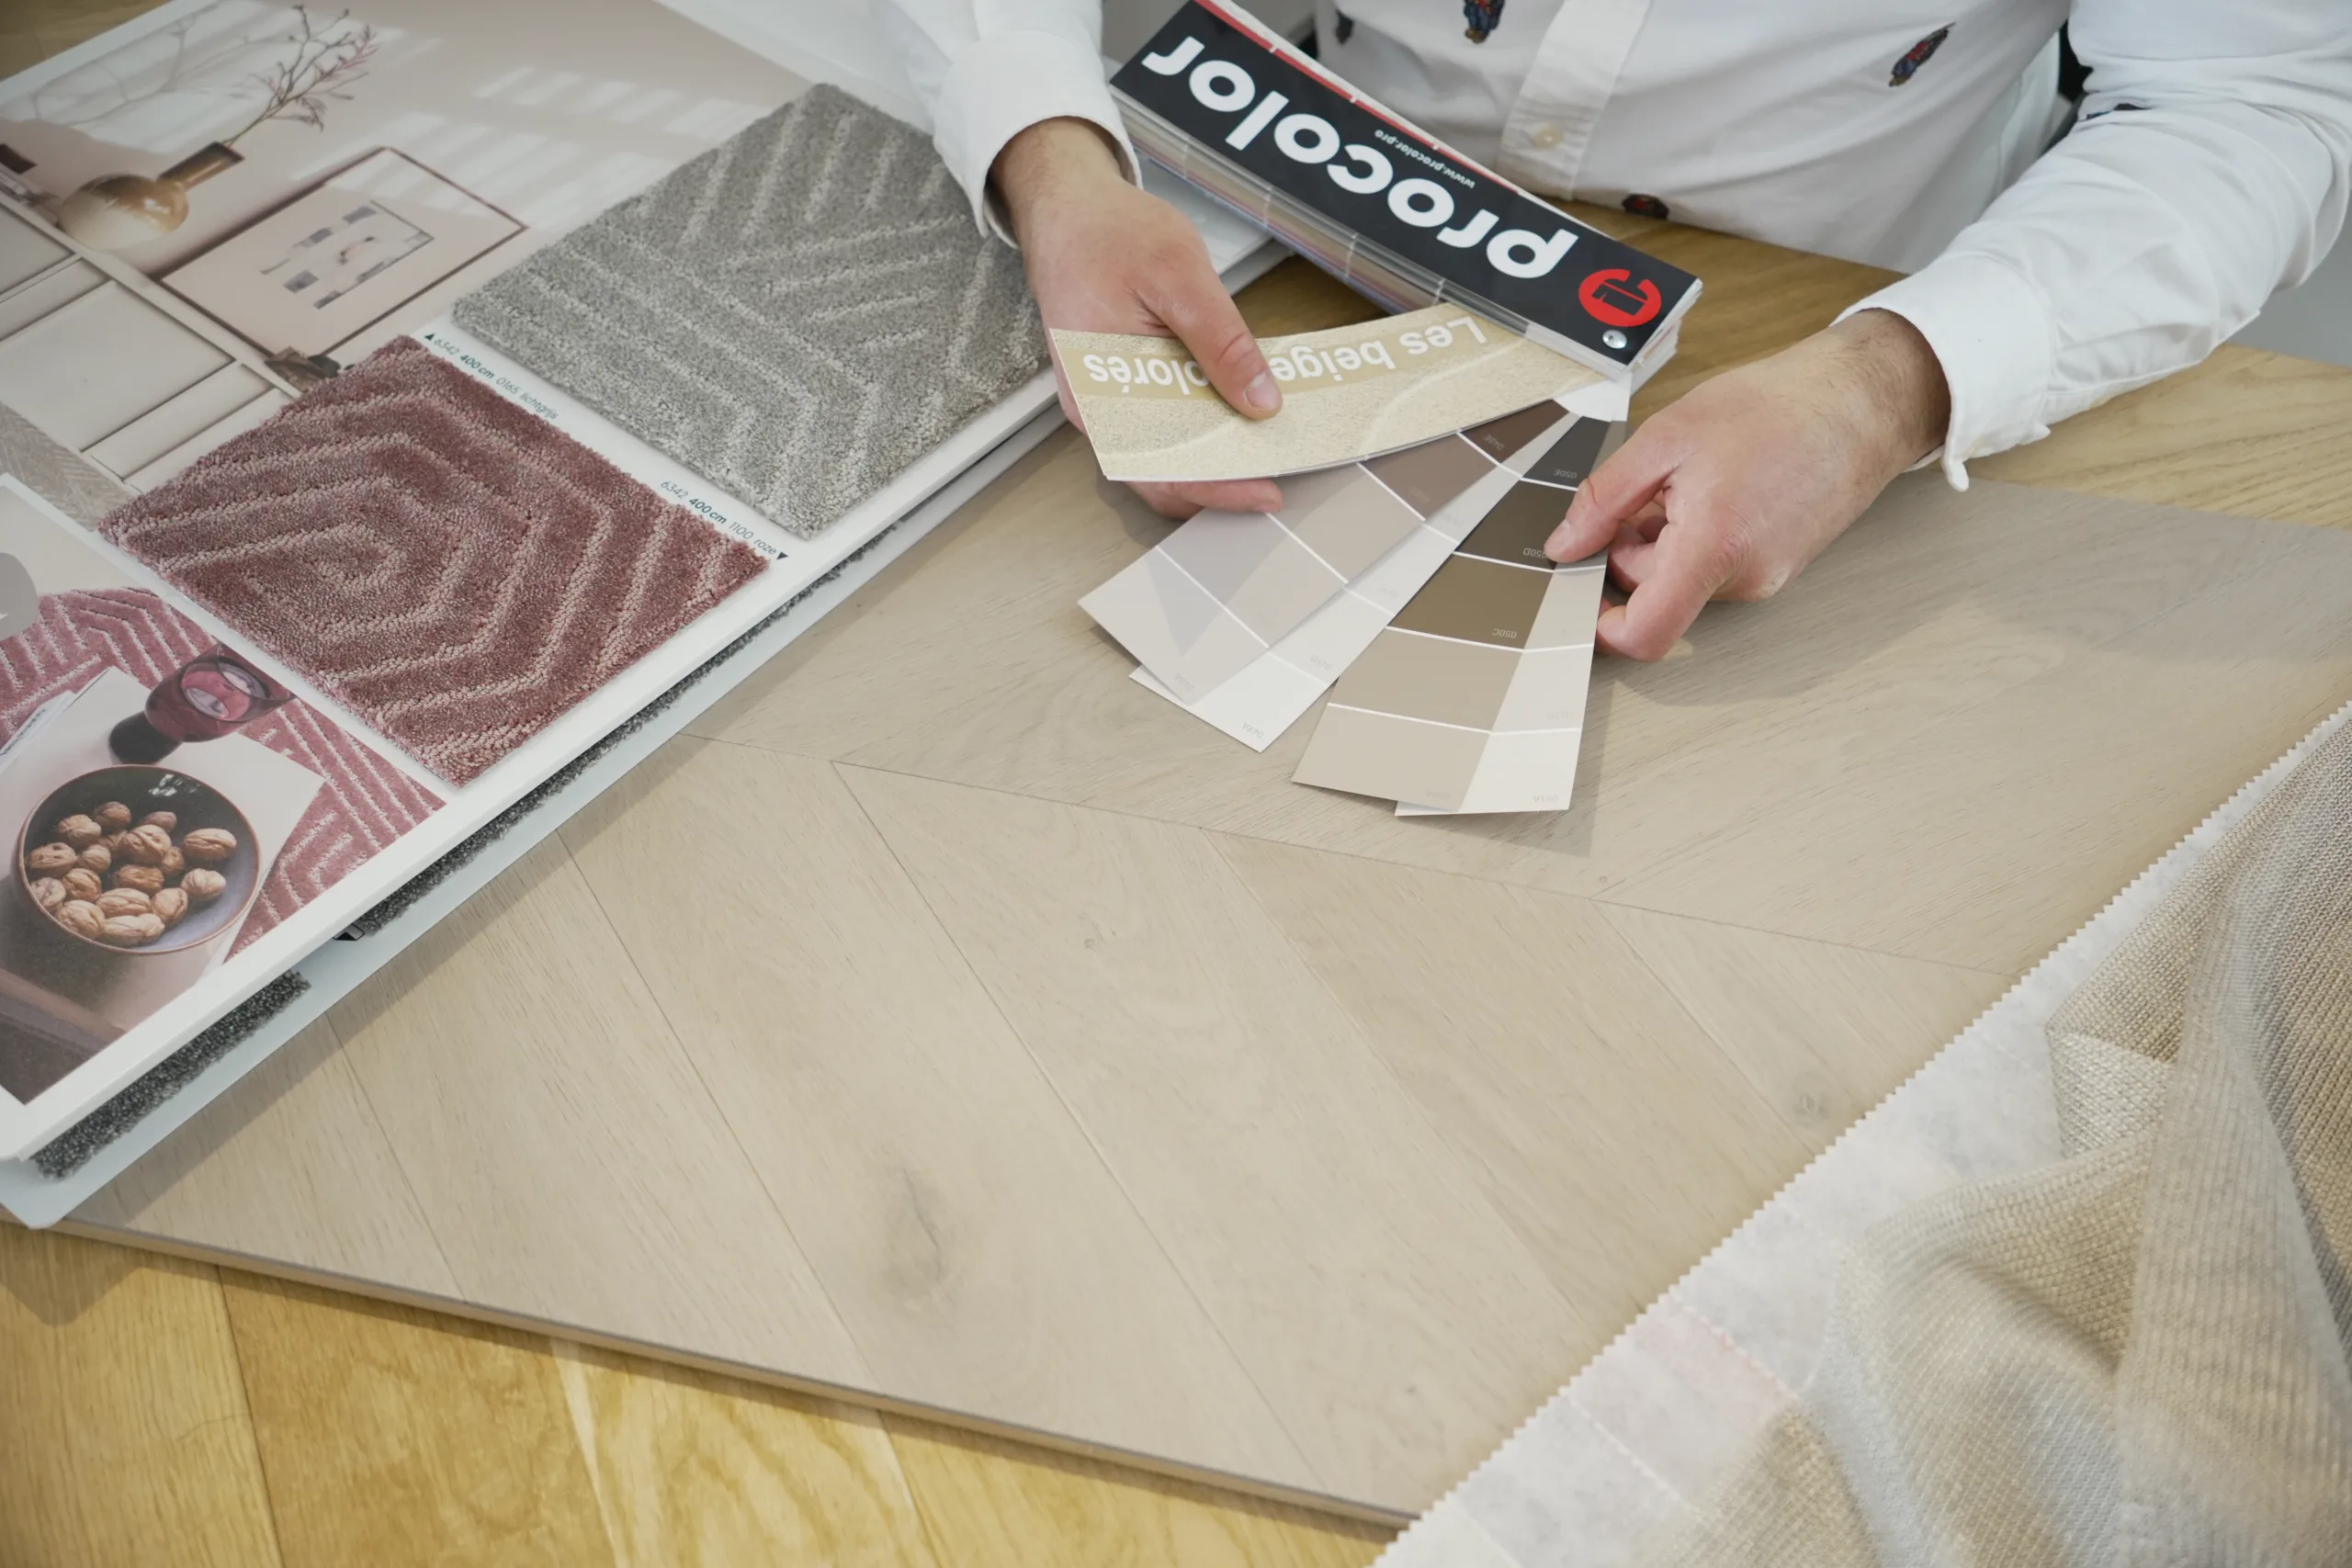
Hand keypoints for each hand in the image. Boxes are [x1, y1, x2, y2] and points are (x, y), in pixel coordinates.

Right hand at [994, 118, 1283, 519]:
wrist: (1066, 205)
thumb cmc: (1107, 233)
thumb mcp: (1179, 277)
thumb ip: (1222, 343)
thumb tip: (1260, 401)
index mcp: (1102, 394)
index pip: (1163, 469)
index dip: (1219, 489)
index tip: (1267, 493)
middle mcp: (1098, 410)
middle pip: (1164, 473)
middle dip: (1222, 480)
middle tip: (1278, 472)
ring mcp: (1106, 401)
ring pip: (1163, 455)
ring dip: (1211, 457)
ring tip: (1262, 447)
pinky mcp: (1119, 386)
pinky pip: (1160, 426)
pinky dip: (1197, 429)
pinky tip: (1231, 416)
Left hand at [1543, 309, 1951, 659]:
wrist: (1863, 398)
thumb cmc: (1779, 407)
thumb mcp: (1667, 437)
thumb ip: (1604, 499)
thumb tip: (1565, 543)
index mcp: (1714, 548)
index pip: (1645, 634)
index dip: (1601, 627)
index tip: (1579, 592)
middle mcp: (1746, 578)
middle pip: (1655, 596)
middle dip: (1628, 551)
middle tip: (1638, 494)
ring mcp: (1768, 577)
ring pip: (1684, 579)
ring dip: (1664, 539)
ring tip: (1686, 479)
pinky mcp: (1780, 567)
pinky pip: (1716, 567)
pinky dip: (1697, 535)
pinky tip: (1712, 487)